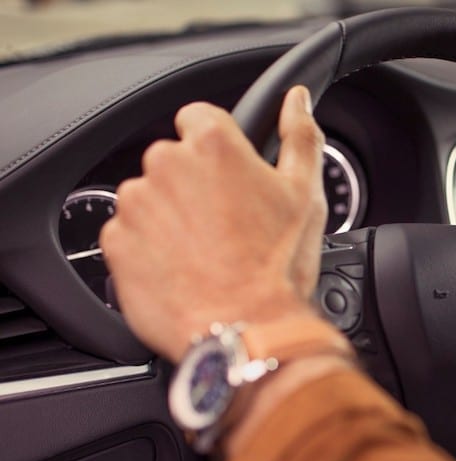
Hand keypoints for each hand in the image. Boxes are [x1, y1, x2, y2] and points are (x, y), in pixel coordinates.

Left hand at [100, 86, 330, 362]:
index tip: (232, 178)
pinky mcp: (115, 242)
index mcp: (213, 145)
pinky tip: (184, 269)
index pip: (200, 118)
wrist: (246, 329)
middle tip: (227, 224)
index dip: (219, 149)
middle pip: (174, 160)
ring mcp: (135, 204)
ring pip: (151, 197)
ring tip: (206, 252)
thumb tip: (297, 101)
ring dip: (171, 216)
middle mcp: (165, 164)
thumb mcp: (305, 194)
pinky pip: (130, 234)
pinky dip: (150, 248)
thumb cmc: (278, 266)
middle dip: (195, 185)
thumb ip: (300, 137)